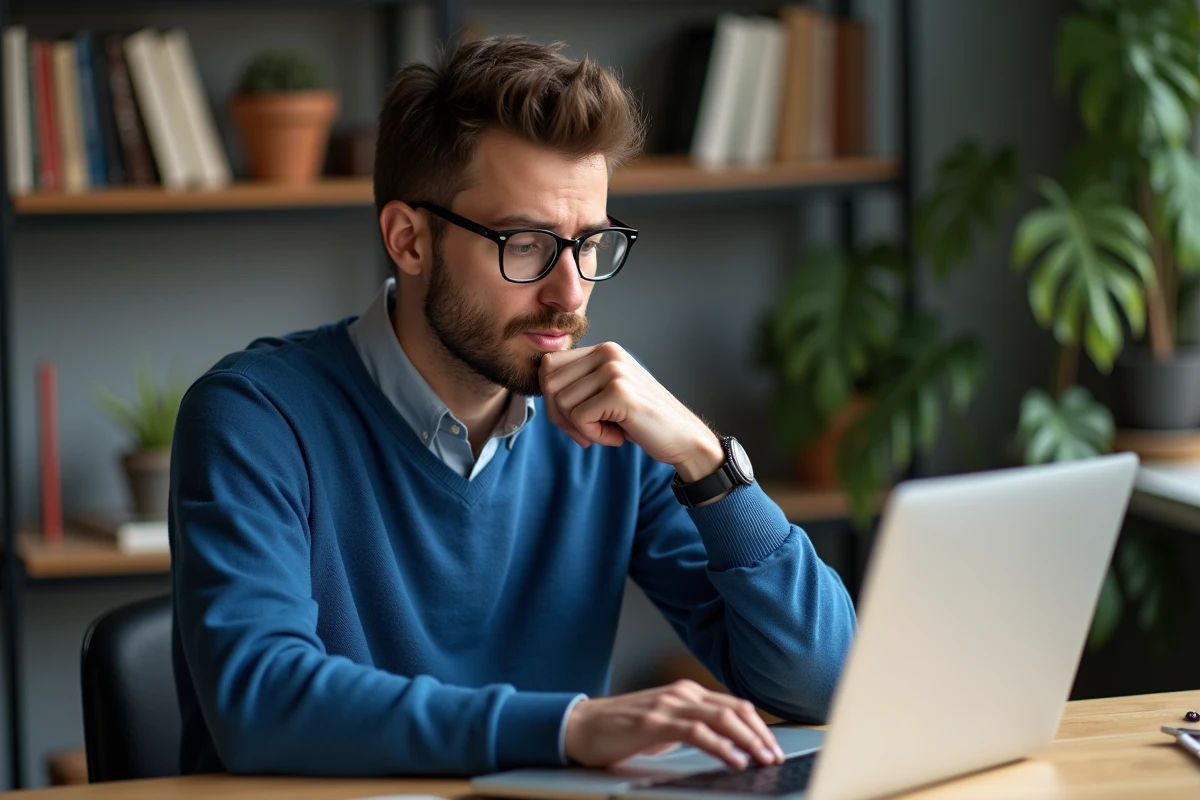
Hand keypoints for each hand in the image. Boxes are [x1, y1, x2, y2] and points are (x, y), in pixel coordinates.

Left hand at [539, 343, 723, 481]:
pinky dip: (595, 436)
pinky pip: (579, 419)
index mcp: (604, 350)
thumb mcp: (606, 395)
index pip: (548, 366)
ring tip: (610, 430)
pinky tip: (619, 436)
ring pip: (561, 403)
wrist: (683, 438)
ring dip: (581, 428)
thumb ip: (578, 386)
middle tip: (587, 433)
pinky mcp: (619, 392)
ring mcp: (614, 370)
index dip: (552, 400)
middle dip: (561, 417)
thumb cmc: (642, 421)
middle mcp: (608, 352)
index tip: (575, 421)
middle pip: (549, 384)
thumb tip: (541, 388)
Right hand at [563, 680, 785, 769]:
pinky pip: (698, 732)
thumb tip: (725, 745)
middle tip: (776, 756)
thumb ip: (692, 727)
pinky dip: (722, 746)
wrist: (581, 726)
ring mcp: (669, 705)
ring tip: (763, 759)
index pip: (735, 706)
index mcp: (687, 692)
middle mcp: (682, 693)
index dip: (759, 727)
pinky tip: (735, 760)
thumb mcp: (664, 724)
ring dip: (749, 741)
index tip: (774, 747)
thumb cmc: (621, 729)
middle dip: (761, 735)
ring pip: (722, 718)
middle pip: (735, 710)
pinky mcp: (655, 722)